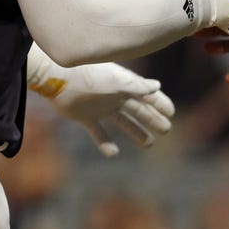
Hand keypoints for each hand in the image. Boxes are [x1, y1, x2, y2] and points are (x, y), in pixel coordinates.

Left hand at [28, 49, 174, 156]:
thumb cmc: (89, 76)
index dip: (160, 103)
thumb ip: (136, 85)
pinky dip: (105, 143)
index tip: (171, 113)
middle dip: (152, 119)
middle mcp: (114, 96)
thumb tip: (157, 87)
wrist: (58, 77)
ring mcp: (100, 107)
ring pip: (123, 122)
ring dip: (136, 131)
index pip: (147, 95)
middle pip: (138, 110)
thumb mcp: (116, 80)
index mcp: (124, 86)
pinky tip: (113, 153)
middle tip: (166, 129)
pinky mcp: (85, 117)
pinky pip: (98, 132)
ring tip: (149, 143)